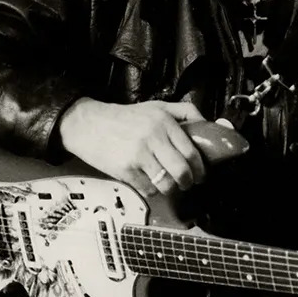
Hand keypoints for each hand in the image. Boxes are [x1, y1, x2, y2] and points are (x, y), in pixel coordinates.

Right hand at [57, 98, 206, 195]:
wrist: (87, 123)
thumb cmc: (123, 117)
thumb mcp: (156, 106)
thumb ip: (185, 112)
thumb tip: (210, 124)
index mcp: (163, 121)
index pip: (192, 151)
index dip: (200, 168)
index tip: (200, 174)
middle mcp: (153, 137)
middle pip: (183, 170)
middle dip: (189, 182)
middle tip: (188, 183)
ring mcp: (138, 154)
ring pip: (167, 183)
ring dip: (172, 189)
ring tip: (169, 185)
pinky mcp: (125, 169)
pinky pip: (148, 189)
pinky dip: (152, 190)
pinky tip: (149, 182)